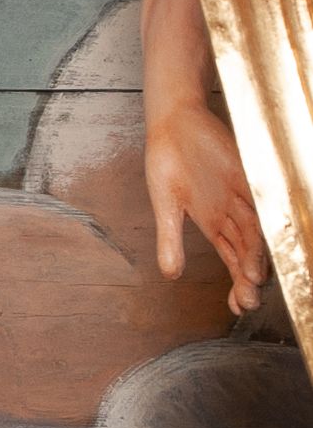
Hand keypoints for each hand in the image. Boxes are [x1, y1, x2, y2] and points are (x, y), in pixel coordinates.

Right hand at [146, 101, 269, 310]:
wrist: (173, 120)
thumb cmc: (167, 159)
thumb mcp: (164, 205)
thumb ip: (169, 239)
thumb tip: (170, 275)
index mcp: (214, 222)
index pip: (233, 260)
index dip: (237, 285)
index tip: (237, 307)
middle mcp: (233, 213)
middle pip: (248, 253)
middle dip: (249, 279)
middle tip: (249, 301)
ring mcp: (242, 195)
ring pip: (256, 233)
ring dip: (256, 258)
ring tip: (252, 278)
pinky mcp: (246, 175)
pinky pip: (259, 202)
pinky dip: (262, 222)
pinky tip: (264, 241)